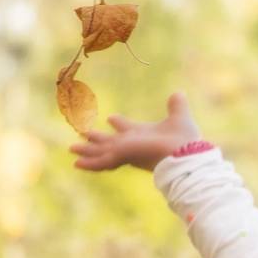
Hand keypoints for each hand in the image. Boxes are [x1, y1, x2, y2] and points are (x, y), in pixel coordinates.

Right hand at [69, 90, 202, 171]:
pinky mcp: (123, 156)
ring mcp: (126, 151)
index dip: (121, 124)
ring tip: (72, 149)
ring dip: (87, 151)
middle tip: (84, 134)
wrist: (186, 154)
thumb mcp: (178, 116)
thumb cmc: (185, 140)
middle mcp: (133, 144)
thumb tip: (178, 94)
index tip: (112, 118)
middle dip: (98, 139)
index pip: (128, 129)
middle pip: (110, 141)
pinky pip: (103, 161)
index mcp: (143, 135)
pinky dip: (90, 163)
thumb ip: (176, 106)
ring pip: (101, 151)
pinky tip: (76, 164)